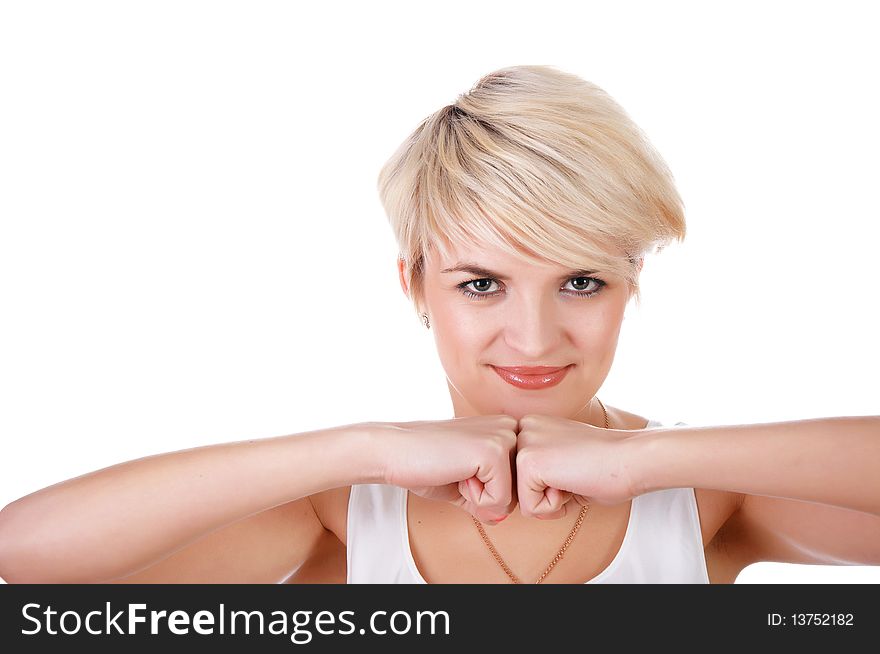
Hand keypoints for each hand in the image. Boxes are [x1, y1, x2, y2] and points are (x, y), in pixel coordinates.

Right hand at [377, 415, 518, 524]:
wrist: (394, 451)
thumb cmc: (424, 463)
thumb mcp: (463, 483)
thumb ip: (486, 499)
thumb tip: (500, 518)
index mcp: (506, 430)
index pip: (517, 484)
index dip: (486, 490)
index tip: (460, 470)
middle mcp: (510, 428)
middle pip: (518, 492)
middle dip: (486, 495)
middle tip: (457, 471)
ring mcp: (504, 438)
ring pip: (512, 498)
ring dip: (480, 497)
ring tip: (457, 471)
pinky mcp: (494, 452)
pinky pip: (500, 501)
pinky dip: (475, 499)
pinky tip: (456, 473)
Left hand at [515, 414, 637, 519]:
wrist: (630, 459)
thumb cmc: (605, 467)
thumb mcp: (563, 464)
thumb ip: (540, 475)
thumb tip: (519, 501)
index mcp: (530, 426)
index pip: (522, 477)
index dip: (550, 487)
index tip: (574, 468)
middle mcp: (522, 429)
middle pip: (518, 488)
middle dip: (547, 495)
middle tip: (575, 474)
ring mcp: (523, 443)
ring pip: (522, 500)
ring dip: (551, 501)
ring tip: (573, 478)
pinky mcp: (528, 462)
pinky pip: (530, 508)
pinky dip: (555, 507)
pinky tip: (572, 483)